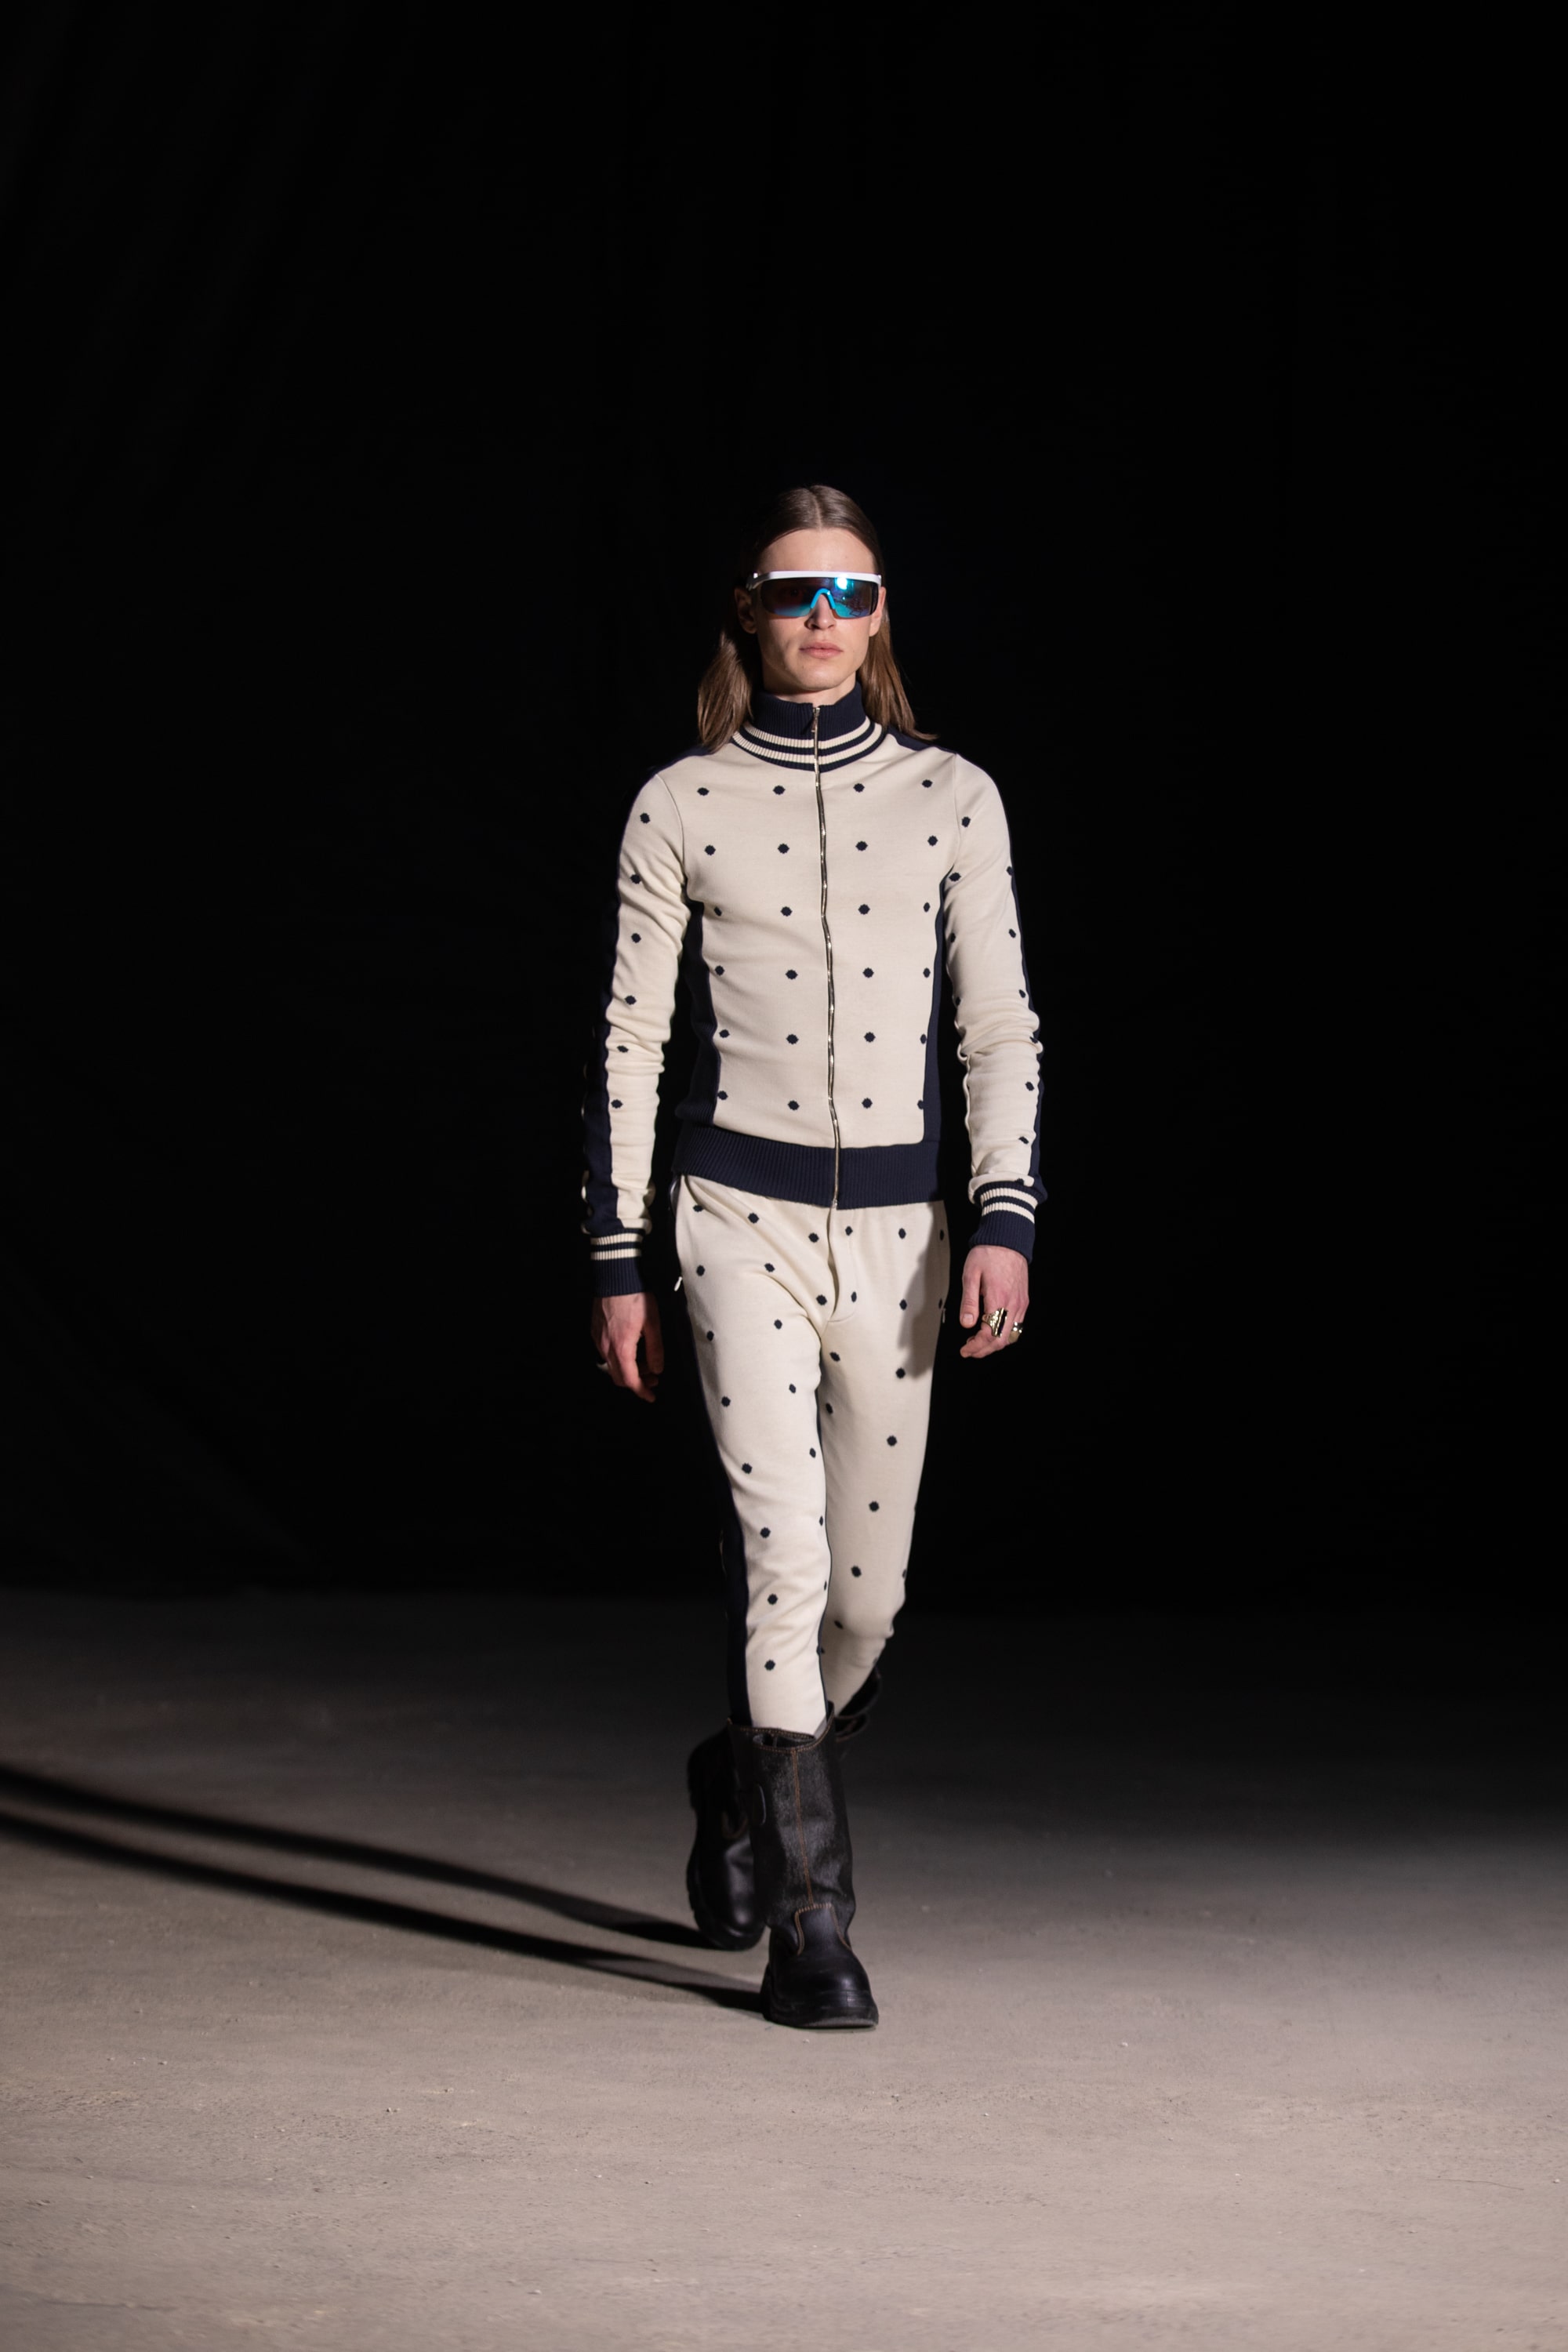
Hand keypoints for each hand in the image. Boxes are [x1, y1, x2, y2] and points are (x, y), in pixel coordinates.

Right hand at [590, 1291, 663, 1402]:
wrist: (615, 1277)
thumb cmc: (634, 1296)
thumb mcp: (653, 1323)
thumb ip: (655, 1349)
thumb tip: (658, 1369)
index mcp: (622, 1347)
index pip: (630, 1380)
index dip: (642, 1392)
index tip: (651, 1396)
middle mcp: (606, 1347)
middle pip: (619, 1377)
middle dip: (637, 1382)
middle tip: (653, 1379)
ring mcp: (598, 1340)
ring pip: (612, 1365)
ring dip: (629, 1369)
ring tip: (645, 1362)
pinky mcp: (595, 1332)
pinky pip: (606, 1353)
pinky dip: (620, 1357)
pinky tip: (632, 1348)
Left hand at [957, 1245, 1028, 1360]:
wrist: (1007, 1239)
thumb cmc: (987, 1254)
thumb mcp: (971, 1275)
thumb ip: (968, 1301)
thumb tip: (966, 1323)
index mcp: (998, 1299)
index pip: (989, 1334)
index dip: (976, 1347)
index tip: (965, 1350)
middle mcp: (1013, 1304)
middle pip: (1001, 1340)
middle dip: (984, 1350)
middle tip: (969, 1350)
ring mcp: (1021, 1303)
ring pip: (1011, 1336)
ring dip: (994, 1344)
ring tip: (978, 1342)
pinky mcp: (1023, 1301)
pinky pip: (1017, 1325)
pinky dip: (1004, 1334)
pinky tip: (993, 1331)